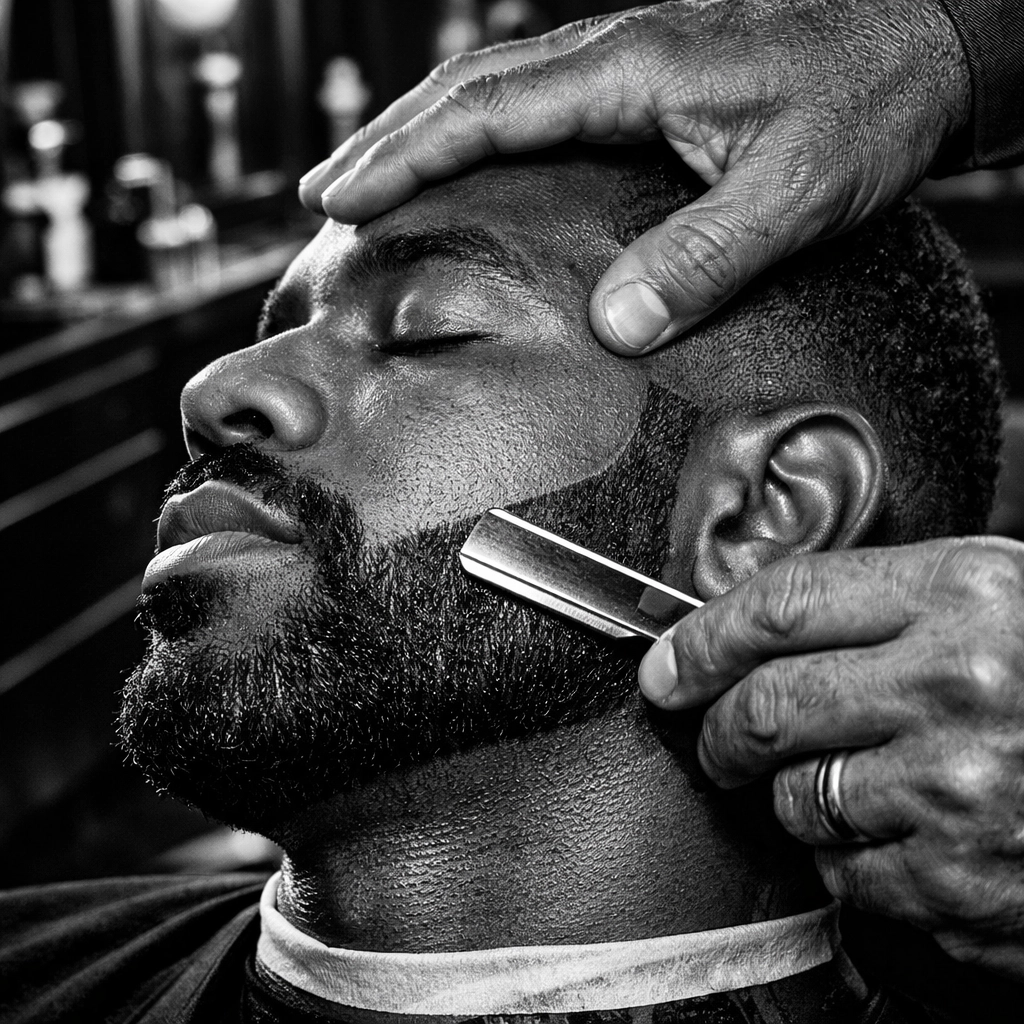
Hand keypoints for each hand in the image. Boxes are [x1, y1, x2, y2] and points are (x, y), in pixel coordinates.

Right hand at [299, 0, 969, 354]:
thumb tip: (614, 328)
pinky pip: (539, 95)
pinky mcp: (648, 80)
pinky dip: (482, 127)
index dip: (407, 154)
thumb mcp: (795, 190)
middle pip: (471, 87)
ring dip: (426, 128)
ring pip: (498, 85)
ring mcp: (630, 61)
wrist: (926, 43)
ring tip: (370, 174)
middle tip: (322, 190)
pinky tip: (471, 160)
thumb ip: (703, 257)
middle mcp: (617, 53)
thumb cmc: (869, 103)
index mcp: (633, 69)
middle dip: (389, 139)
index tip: (342, 195)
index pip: (489, 109)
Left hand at [638, 537, 1023, 980]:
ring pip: (793, 795)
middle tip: (717, 738)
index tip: (667, 665)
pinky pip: (840, 871)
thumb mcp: (992, 600)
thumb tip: (744, 624)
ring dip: (792, 794)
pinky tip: (899, 835)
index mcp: (962, 593)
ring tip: (847, 783)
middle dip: (718, 729)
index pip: (782, 605)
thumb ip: (879, 603)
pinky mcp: (960, 882)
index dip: (703, 638)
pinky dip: (847, 857)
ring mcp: (960, 788)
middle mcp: (959, 683)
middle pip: (768, 704)